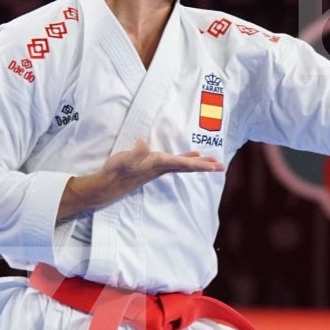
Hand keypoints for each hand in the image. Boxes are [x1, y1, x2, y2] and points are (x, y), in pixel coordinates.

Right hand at [57, 138, 220, 219]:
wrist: (107, 186)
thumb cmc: (115, 172)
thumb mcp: (123, 160)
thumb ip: (134, 153)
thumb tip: (143, 144)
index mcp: (157, 164)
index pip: (182, 163)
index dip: (198, 163)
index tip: (213, 166)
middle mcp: (161, 168)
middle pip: (188, 166)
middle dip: (205, 166)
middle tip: (222, 166)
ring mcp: (158, 168)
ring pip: (183, 165)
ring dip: (198, 163)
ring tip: (213, 162)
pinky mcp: (153, 167)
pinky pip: (176, 163)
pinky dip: (186, 159)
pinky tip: (191, 156)